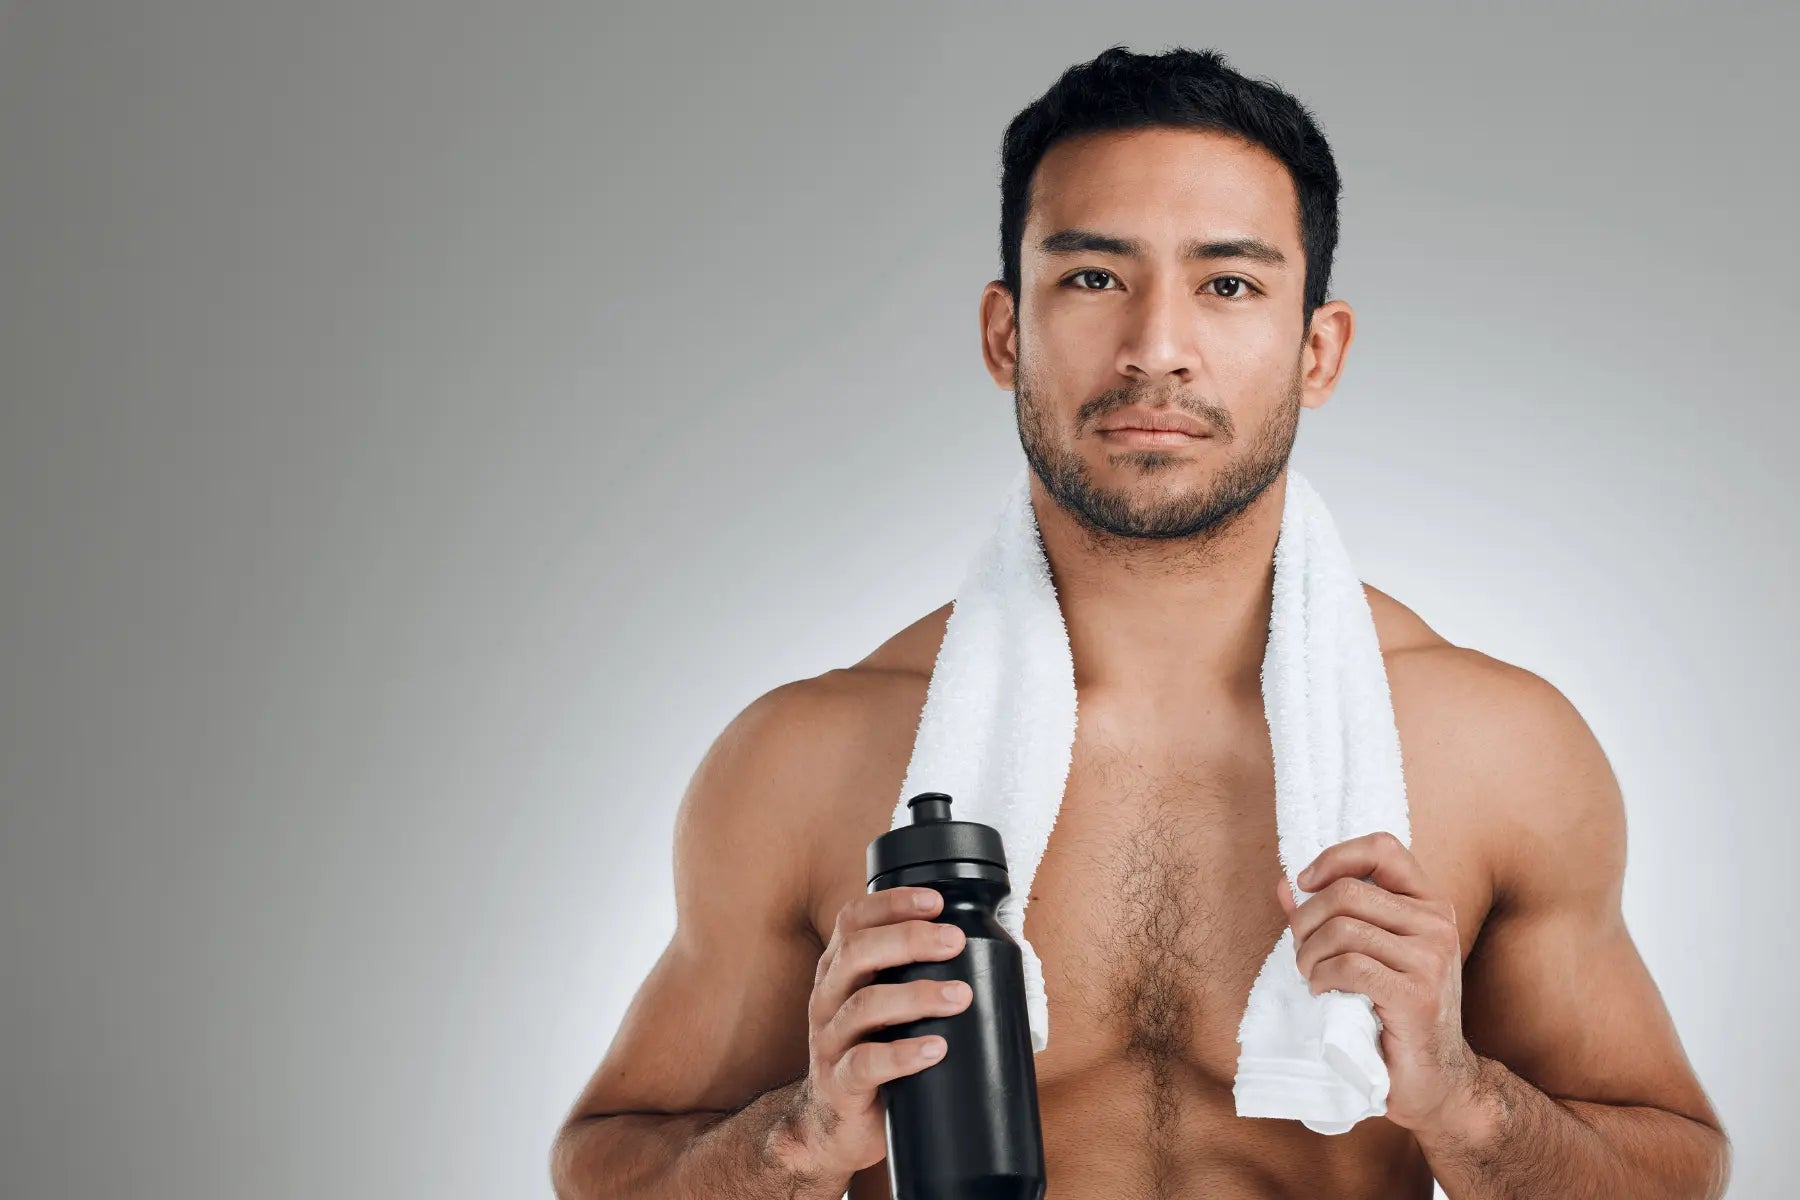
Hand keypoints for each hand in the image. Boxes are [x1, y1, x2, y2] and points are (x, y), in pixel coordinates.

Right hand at [776, 885, 971, 1178]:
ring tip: (959, 996)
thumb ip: (914, 978)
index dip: (891, 903)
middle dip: (909, 939)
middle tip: (954, 941)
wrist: (834, 1126)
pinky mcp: (839, 1084)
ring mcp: (829, 1042)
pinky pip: (865, 1064)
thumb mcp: (883, 1008)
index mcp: (838, 971)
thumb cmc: (872, 1054)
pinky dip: (903, 1054)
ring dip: (917, 995)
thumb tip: (991, 958)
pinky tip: (935, 1048)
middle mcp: (827, 998)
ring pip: (864, 1005)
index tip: (934, 901)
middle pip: (857, 952)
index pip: (853, 920)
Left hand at [1275, 830, 1481, 1135]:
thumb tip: (1285, 885)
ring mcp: (1430, 958)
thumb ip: (1329, 917)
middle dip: (1306, 921)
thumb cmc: (1396, 1013)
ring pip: (1342, 929)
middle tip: (1302, 953)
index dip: (1335, 858)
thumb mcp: (1368, 954)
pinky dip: (1322, 978)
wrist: (1437, 1080)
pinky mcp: (1416, 994)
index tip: (1305, 885)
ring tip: (1312, 977)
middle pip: (1346, 892)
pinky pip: (1348, 966)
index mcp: (1429, 904)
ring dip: (1309, 955)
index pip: (1383, 848)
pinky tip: (1324, 993)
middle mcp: (1436, 924)